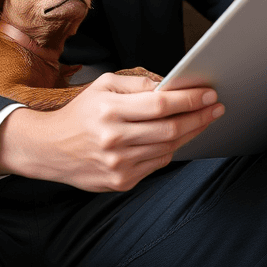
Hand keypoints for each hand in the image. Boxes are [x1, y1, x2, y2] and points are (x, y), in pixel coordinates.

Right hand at [0, 74, 222, 190]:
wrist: (50, 149)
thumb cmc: (80, 114)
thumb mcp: (102, 86)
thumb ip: (137, 85)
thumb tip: (170, 86)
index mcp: (109, 110)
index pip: (160, 104)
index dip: (189, 99)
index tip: (209, 93)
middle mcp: (114, 139)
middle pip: (170, 129)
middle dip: (199, 116)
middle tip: (216, 107)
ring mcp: (118, 164)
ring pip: (168, 148)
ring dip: (190, 133)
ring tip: (202, 120)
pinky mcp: (121, 181)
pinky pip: (156, 164)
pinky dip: (170, 149)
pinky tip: (175, 137)